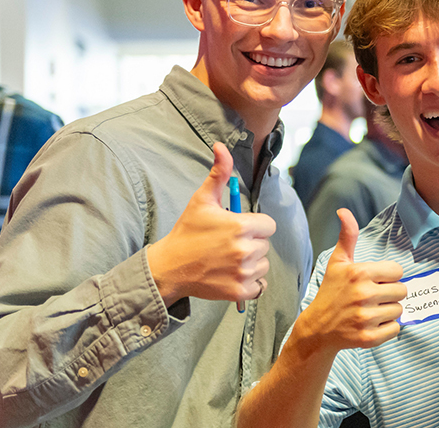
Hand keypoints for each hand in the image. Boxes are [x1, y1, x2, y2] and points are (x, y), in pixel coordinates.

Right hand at [147, 142, 275, 306]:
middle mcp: (245, 250)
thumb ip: (219, 172)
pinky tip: (231, 274)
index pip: (269, 225)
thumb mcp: (202, 199)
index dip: (255, 225)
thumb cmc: (187, 231)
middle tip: (228, 243)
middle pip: (265, 244)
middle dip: (251, 242)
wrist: (170, 267)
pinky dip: (250, 282)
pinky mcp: (239, 292)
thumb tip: (221, 146)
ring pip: (263, 265)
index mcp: (240, 226)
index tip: (238, 227)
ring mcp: (243, 273)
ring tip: (228, 258)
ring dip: (251, 263)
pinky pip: (259, 286)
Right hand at [296, 208, 406, 354]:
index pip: (398, 271)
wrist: (318, 327)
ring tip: (371, 309)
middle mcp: (363, 294)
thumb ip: (347, 235)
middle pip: (402, 291)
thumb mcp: (338, 261)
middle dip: (390, 293)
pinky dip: (387, 327)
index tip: (375, 279)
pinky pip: (395, 329)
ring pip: (399, 310)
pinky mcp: (369, 338)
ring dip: (389, 310)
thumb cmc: (331, 290)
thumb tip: (343, 211)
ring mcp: (366, 317)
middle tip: (374, 295)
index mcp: (359, 273)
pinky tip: (371, 323)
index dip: (388, 275)